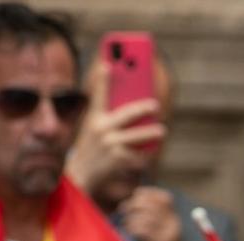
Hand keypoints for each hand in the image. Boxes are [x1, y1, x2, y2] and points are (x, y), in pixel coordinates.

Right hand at [67, 62, 165, 199]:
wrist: (81, 174)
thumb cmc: (93, 146)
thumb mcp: (94, 128)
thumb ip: (109, 116)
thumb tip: (135, 105)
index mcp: (95, 118)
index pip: (99, 95)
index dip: (103, 79)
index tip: (107, 63)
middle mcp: (101, 129)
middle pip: (126, 115)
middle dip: (142, 109)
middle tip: (156, 105)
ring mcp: (109, 145)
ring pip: (137, 136)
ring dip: (151, 133)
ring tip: (162, 130)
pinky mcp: (117, 160)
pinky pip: (138, 155)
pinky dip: (146, 155)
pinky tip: (152, 152)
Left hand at [117, 187, 184, 240]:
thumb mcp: (155, 230)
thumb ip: (149, 215)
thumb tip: (135, 197)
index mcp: (173, 220)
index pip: (164, 197)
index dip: (148, 194)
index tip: (134, 199)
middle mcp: (175, 225)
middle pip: (154, 203)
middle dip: (135, 204)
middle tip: (124, 210)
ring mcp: (171, 234)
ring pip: (148, 215)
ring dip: (132, 217)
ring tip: (126, 224)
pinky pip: (145, 228)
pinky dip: (133, 228)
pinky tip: (129, 232)